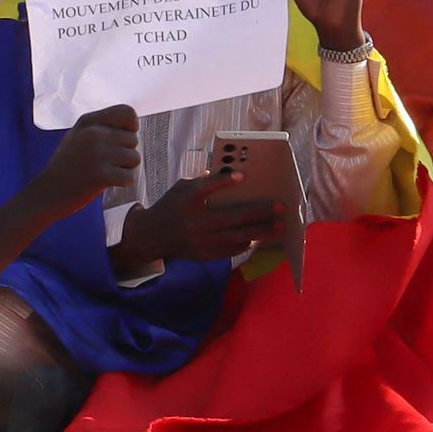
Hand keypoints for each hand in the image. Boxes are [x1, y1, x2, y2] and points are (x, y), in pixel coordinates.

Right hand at [31, 107, 140, 213]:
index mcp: (88, 121)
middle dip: (125, 153)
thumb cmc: (67, 166)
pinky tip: (106, 183)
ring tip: (106, 172)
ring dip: (125, 169)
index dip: (131, 127)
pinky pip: (129, 177)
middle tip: (107, 163)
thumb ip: (102, 127)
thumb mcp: (78, 136)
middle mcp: (93, 134)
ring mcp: (97, 154)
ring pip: (134, 158)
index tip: (122, 140)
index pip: (127, 112)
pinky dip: (122, 183)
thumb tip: (133, 127)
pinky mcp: (100, 175)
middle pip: (133, 139)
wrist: (46, 193)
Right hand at [114, 172, 287, 267]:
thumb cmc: (172, 206)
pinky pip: (231, 249)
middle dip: (259, 212)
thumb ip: (204, 182)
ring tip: (278, 226)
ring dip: (261, 231)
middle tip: (279, 207)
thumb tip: (231, 176)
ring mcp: (201, 241)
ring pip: (237, 237)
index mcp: (188, 200)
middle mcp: (195, 222)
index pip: (207, 188)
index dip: (225, 182)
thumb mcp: (182, 188)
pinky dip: (246, 243)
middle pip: (232, 217)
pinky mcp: (204, 255)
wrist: (152, 236)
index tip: (243, 177)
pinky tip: (258, 237)